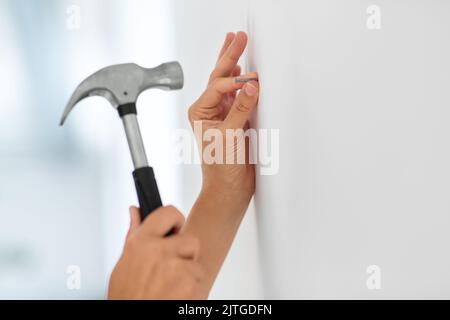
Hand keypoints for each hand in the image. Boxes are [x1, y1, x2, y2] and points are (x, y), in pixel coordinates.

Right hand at [108, 206, 205, 299]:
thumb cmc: (127, 297)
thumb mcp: (124, 263)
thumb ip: (134, 235)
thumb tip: (135, 211)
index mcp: (142, 242)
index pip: (169, 213)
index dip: (175, 221)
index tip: (175, 229)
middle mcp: (160, 251)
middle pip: (191, 241)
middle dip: (185, 255)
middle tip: (170, 272)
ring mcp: (177, 268)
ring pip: (196, 266)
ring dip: (188, 278)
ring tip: (169, 289)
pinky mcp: (191, 286)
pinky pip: (200, 284)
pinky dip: (192, 294)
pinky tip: (175, 298)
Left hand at [181, 32, 258, 294]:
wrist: (230, 189)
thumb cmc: (221, 168)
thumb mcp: (229, 136)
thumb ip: (240, 109)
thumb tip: (251, 85)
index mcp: (200, 111)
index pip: (218, 86)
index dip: (235, 80)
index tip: (253, 79)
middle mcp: (210, 110)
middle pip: (220, 76)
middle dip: (229, 55)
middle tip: (238, 36)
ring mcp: (223, 114)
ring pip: (229, 83)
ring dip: (234, 63)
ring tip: (237, 43)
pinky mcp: (236, 120)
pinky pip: (240, 95)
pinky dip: (243, 81)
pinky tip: (243, 70)